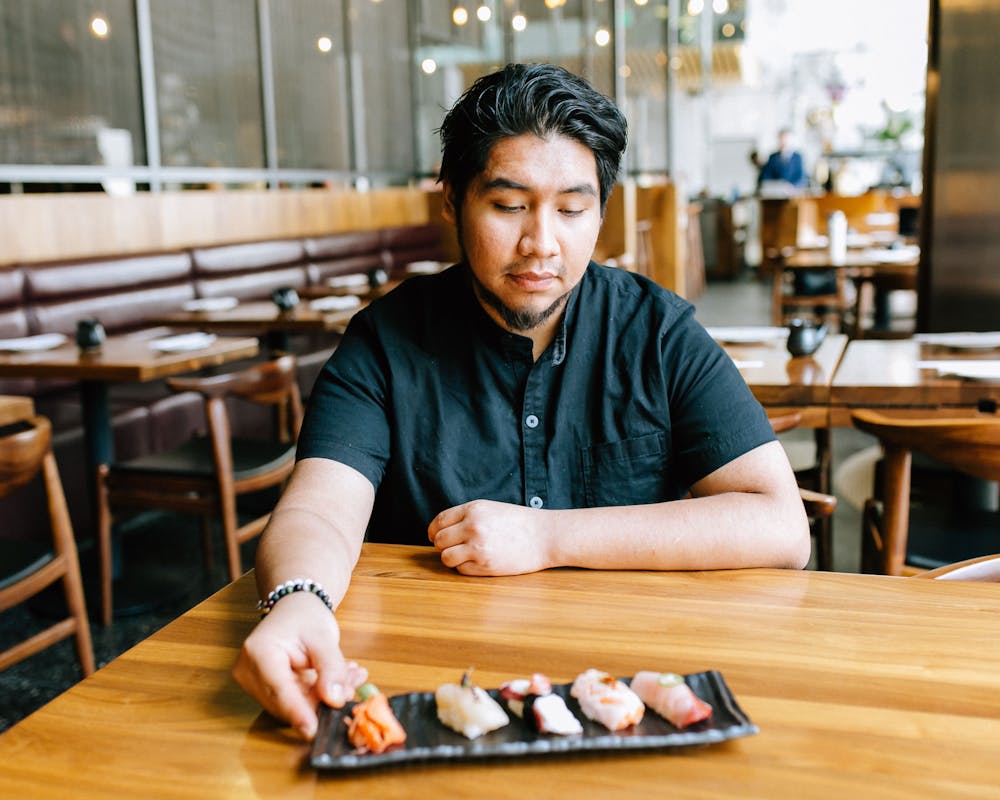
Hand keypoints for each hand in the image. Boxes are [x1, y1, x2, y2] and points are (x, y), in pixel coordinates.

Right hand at [231, 592, 367, 739]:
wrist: (294, 610)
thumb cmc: (304, 617)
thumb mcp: (323, 637)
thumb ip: (331, 668)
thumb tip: (335, 700)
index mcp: (259, 652)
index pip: (279, 689)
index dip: (297, 711)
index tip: (313, 730)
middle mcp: (249, 672)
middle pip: (286, 702)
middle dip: (321, 701)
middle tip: (354, 688)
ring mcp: (255, 684)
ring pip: (293, 706)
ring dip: (324, 698)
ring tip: (352, 678)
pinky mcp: (266, 692)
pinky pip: (295, 703)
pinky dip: (319, 695)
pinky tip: (342, 682)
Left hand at [428, 499, 550, 575]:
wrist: (545, 537)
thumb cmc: (519, 523)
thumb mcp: (491, 509)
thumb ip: (466, 517)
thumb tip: (440, 532)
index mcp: (474, 509)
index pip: (439, 521)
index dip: (433, 531)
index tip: (434, 536)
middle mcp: (473, 527)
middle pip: (439, 540)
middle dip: (442, 545)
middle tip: (454, 547)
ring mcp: (478, 548)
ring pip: (446, 557)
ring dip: (452, 558)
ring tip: (465, 556)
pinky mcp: (485, 566)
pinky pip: (461, 570)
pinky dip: (466, 568)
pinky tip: (479, 562)